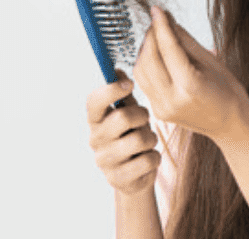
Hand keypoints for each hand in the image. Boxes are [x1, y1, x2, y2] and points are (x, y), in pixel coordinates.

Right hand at [86, 70, 161, 194]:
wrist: (133, 176)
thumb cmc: (130, 136)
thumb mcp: (128, 112)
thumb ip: (123, 93)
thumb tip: (117, 70)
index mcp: (95, 120)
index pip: (94, 101)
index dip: (111, 90)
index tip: (130, 85)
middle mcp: (95, 139)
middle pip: (123, 118)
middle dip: (142, 116)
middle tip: (145, 120)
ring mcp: (104, 161)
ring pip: (140, 140)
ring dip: (151, 138)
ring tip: (147, 142)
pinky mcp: (118, 178)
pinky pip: (148, 160)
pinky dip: (154, 158)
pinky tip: (147, 159)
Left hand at [133, 6, 248, 142]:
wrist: (231, 124)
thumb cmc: (228, 91)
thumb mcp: (211, 61)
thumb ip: (185, 41)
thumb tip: (168, 19)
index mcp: (190, 87)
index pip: (168, 49)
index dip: (161, 26)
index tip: (157, 9)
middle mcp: (172, 100)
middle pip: (149, 60)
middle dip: (151, 37)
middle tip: (159, 22)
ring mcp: (162, 108)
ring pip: (141, 71)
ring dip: (145, 50)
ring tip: (158, 38)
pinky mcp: (157, 111)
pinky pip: (143, 82)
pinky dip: (146, 65)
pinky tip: (156, 55)